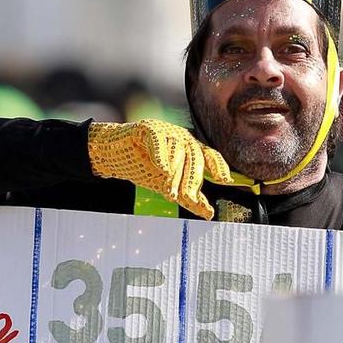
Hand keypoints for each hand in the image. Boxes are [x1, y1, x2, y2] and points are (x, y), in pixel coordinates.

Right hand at [87, 119, 234, 219]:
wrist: (117, 155)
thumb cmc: (147, 168)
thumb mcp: (170, 187)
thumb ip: (189, 198)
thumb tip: (209, 214)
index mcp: (192, 150)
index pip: (210, 156)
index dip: (218, 167)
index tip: (225, 181)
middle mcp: (183, 139)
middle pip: (194, 159)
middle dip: (190, 182)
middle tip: (187, 199)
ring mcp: (167, 131)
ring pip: (177, 152)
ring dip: (174, 175)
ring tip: (169, 192)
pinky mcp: (149, 128)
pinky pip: (159, 141)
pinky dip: (161, 155)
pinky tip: (162, 169)